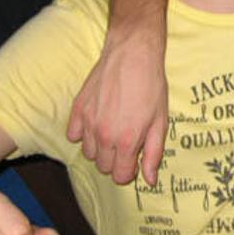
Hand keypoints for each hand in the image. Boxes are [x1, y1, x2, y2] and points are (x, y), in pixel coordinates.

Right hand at [67, 29, 168, 185]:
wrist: (133, 55)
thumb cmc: (151, 86)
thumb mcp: (160, 121)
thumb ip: (153, 153)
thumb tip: (149, 180)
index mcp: (126, 141)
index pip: (119, 176)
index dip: (129, 171)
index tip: (135, 158)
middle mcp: (103, 135)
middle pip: (103, 166)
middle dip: (116, 159)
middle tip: (127, 140)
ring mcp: (87, 122)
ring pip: (88, 152)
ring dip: (100, 147)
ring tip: (114, 129)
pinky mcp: (77, 109)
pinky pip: (73, 135)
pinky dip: (83, 133)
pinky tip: (97, 121)